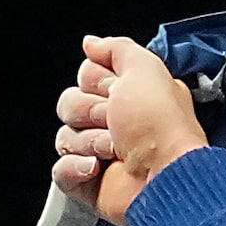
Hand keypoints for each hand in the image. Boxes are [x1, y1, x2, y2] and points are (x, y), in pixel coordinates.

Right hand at [54, 35, 209, 225]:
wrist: (166, 178)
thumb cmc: (163, 129)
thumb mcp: (146, 71)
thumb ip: (119, 49)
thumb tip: (92, 43)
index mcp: (134, 96)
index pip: (87, 76)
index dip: (96, 82)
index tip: (116, 90)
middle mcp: (120, 123)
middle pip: (70, 104)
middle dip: (88, 111)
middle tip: (115, 121)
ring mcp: (104, 153)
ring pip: (64, 136)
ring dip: (88, 141)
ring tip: (115, 149)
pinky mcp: (91, 182)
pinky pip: (60, 169)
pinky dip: (75, 168)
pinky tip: (97, 168)